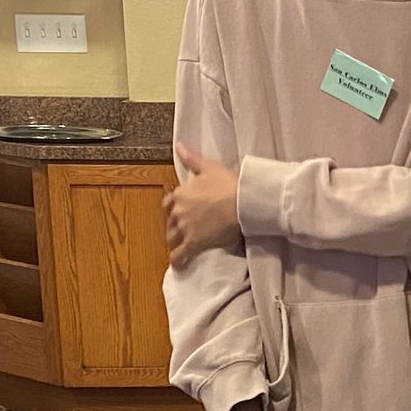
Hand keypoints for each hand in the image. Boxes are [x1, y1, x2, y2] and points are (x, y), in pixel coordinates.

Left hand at [164, 144, 243, 267]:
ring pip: (172, 238)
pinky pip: (180, 255)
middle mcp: (178, 212)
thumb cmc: (228, 183)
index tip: (178, 211)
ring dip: (175, 242)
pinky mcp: (194, 243)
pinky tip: (178, 266)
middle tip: (183, 230)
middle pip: (170, 222)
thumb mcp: (208, 167)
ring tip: (179, 246)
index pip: (168, 202)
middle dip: (174, 226)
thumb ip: (191, 158)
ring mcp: (185, 229)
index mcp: (180, 194)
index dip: (173, 207)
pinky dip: (178, 260)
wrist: (242, 202)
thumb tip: (178, 145)